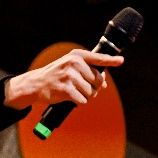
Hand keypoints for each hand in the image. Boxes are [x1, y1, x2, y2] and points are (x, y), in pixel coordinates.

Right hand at [3, 47, 122, 110]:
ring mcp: (69, 76)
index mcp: (77, 55)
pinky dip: (79, 102)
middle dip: (93, 87)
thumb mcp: (71, 66)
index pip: (98, 58)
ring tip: (74, 91)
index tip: (121, 61)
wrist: (36, 83)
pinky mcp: (66, 89)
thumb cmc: (57, 74)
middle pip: (98, 80)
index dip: (111, 60)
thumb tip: (104, 84)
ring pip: (91, 92)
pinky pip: (83, 100)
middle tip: (80, 86)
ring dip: (85, 96)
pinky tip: (69, 97)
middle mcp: (74, 63)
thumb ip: (88, 71)